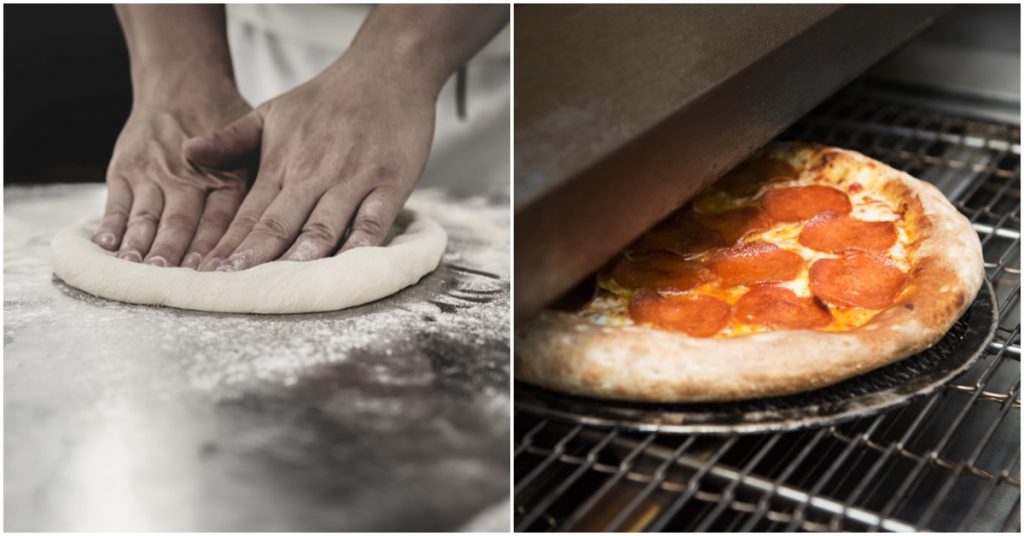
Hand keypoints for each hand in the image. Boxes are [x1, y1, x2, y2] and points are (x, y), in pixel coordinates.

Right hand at [93, 88, 254, 268]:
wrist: (183, 82)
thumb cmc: (228, 125)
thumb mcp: (257, 144)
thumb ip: (265, 182)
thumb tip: (286, 226)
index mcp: (226, 175)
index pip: (219, 221)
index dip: (214, 250)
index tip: (210, 277)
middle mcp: (188, 175)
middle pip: (180, 224)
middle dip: (173, 256)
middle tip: (168, 283)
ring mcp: (153, 172)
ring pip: (146, 218)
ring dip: (141, 248)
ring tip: (136, 273)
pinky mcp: (125, 169)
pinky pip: (117, 204)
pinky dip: (111, 228)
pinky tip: (108, 248)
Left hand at [188, 55, 436, 271]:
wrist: (387, 69)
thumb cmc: (329, 96)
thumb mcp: (272, 110)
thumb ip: (232, 138)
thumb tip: (187, 151)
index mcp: (281, 162)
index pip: (248, 213)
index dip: (227, 245)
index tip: (206, 274)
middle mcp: (313, 173)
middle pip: (278, 225)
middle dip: (253, 260)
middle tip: (230, 289)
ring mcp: (352, 179)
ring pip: (322, 228)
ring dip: (300, 260)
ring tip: (280, 288)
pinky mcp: (390, 183)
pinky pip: (373, 223)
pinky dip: (358, 248)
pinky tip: (345, 270)